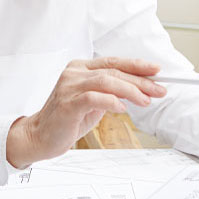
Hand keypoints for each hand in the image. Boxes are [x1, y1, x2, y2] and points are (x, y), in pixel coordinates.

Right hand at [6, 57, 165, 167]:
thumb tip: (138, 89)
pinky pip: (94, 97)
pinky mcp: (68, 103)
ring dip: (130, 90)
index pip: (114, 62)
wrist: (40, 136)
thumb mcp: (92, 102)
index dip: (136, 65)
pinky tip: (122, 108)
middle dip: (140, 80)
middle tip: (159, 89)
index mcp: (80, 68)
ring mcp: (70, 86)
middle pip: (114, 71)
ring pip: (107, 80)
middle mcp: (74, 72)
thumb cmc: (66, 120)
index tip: (156, 70)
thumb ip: (109, 92)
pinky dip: (112, 101)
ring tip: (145, 100)